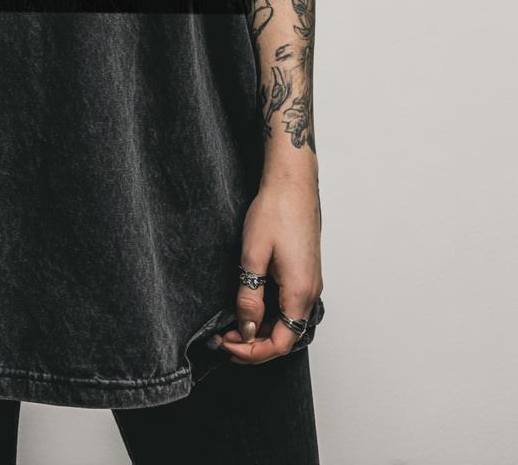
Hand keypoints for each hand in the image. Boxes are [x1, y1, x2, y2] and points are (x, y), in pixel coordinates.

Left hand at [215, 173, 322, 364]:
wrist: (292, 183)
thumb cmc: (275, 211)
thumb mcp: (253, 255)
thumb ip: (250, 296)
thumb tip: (247, 329)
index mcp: (300, 292)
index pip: (280, 343)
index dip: (252, 352)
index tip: (226, 344)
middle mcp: (311, 292)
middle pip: (285, 336)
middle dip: (253, 344)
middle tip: (223, 337)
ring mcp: (310, 282)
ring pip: (287, 322)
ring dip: (261, 329)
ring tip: (231, 324)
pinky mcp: (305, 272)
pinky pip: (289, 305)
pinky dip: (269, 314)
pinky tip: (249, 305)